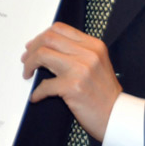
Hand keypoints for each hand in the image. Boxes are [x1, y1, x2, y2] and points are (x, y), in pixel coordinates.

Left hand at [21, 22, 122, 141]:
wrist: (118, 116)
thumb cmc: (105, 93)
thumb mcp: (97, 63)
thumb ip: (78, 52)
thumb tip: (46, 48)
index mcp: (93, 45)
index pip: (60, 28)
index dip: (41, 36)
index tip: (33, 46)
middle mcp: (88, 54)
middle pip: (48, 38)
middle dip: (32, 49)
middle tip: (26, 60)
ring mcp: (81, 69)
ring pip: (42, 54)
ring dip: (29, 64)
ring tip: (27, 73)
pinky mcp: (73, 87)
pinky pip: (45, 85)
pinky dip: (37, 92)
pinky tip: (36, 97)